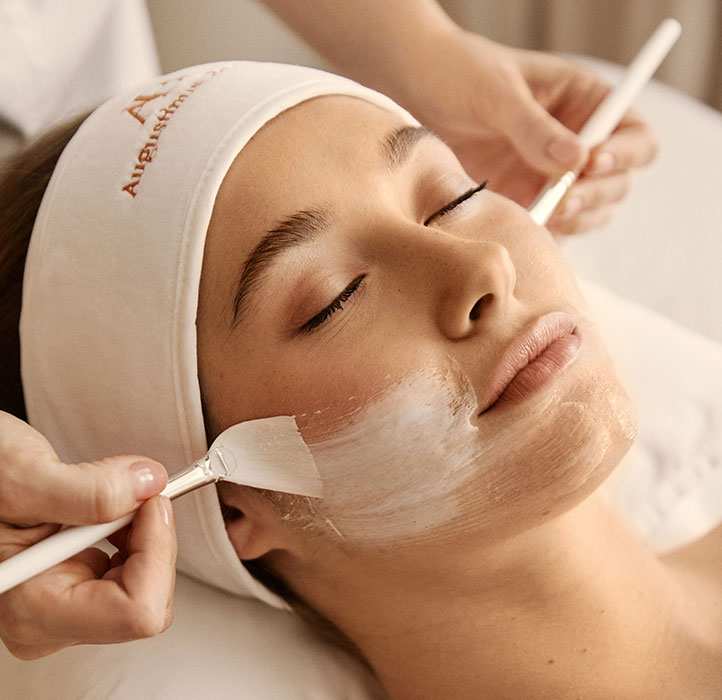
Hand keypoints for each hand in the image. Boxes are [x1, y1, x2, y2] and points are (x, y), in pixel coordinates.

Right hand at [0, 411, 175, 658]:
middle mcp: (49, 621)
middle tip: (133, 495)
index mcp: (32, 609)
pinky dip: (136, 535)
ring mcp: (65, 608)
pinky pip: (136, 572)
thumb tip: (151, 486)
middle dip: (152, 540)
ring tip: (110, 502)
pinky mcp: (76, 589)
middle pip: (149, 600)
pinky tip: (110, 515)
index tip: (151, 502)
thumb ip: (92, 489)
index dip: (157, 551)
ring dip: (144, 534)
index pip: (136, 611)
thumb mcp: (24, 475)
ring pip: (148, 585)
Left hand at [389, 30, 657, 235]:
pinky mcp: (524, 204)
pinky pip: (550, 231)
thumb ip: (533, 127)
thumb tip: (578, 161)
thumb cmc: (461, 75)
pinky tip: (526, 236)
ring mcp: (551, 179)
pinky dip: (545, 239)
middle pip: (618, 183)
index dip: (623, 155)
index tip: (590, 164)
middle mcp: (576, 145)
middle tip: (560, 200)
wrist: (416, 93)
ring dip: (575, 220)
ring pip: (591, 213)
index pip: (634, 136)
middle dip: (596, 195)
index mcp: (585, 105)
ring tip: (542, 216)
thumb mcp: (496, 93)